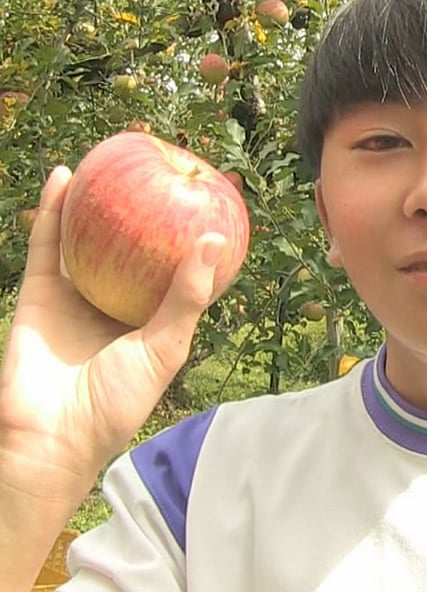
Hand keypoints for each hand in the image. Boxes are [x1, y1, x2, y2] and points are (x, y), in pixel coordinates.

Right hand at [0, 166, 225, 482]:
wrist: (50, 438)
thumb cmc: (116, 401)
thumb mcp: (163, 347)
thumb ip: (186, 295)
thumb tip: (216, 237)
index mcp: (150, 317)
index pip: (175, 267)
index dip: (190, 234)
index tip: (211, 195)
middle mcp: (115, 301)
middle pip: (133, 245)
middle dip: (145, 209)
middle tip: (163, 166)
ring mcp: (77, 295)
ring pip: (89, 237)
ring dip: (97, 201)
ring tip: (113, 158)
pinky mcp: (39, 293)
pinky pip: (48, 242)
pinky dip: (55, 209)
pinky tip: (67, 175)